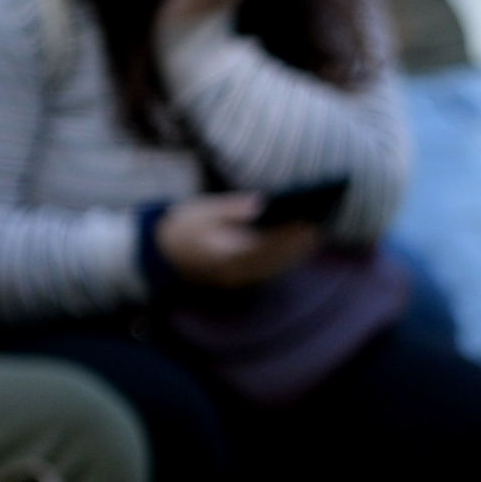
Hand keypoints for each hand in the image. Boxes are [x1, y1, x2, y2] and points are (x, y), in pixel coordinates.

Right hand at [154, 192, 322, 289]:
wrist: (160, 255)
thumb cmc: (182, 228)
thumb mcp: (202, 211)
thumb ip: (232, 208)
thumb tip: (261, 202)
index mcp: (226, 253)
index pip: (265, 244)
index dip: (289, 234)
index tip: (307, 221)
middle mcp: (235, 271)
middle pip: (274, 259)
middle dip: (298, 244)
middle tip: (319, 227)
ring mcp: (237, 279)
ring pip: (273, 268)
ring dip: (295, 254)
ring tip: (315, 235)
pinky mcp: (238, 279)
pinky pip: (267, 271)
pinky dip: (284, 260)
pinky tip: (298, 248)